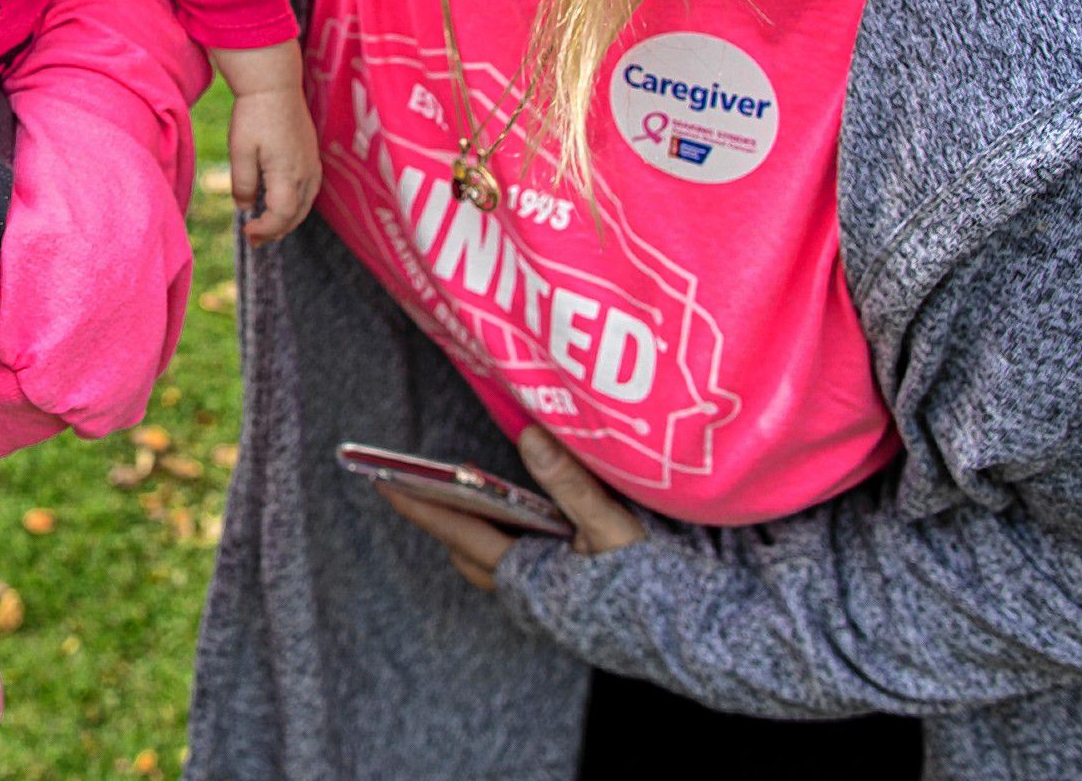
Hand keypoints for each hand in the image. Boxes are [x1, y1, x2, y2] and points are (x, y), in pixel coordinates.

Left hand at [228, 80, 321, 243]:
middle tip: (253, 239)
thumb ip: (242, 183)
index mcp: (287, 173)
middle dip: (274, 231)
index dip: (265, 229)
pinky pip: (308, 192)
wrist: (274, 84)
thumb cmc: (254, 114)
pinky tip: (280, 205)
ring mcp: (312, 165)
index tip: (246, 231)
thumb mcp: (240, 150)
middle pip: (295, 216)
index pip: (281, 216)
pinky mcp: (312, 157)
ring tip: (265, 229)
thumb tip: (244, 207)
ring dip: (286, 221)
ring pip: (305, 205)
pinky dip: (295, 206)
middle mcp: (305, 173)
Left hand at [378, 427, 644, 589]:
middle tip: (420, 483)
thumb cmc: (656, 589)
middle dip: (445, 518)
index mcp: (530, 577)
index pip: (460, 532)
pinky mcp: (567, 607)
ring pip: (496, 563)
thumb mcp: (615, 530)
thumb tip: (530, 435)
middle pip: (470, 551)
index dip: (420, 505)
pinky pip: (522, 570)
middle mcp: (530, 597)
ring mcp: (548, 605)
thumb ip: (571, 483)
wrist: (701, 646)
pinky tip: (530, 521)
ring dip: (479, 531)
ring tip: (472, 493)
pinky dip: (512, 542)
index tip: (381, 482)